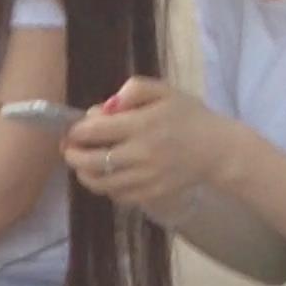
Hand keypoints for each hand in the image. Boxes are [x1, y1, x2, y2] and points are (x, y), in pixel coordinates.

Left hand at [64, 77, 233, 206]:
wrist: (216, 151)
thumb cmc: (188, 117)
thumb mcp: (164, 91)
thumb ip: (133, 90)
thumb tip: (105, 106)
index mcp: (142, 125)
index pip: (94, 131)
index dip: (75, 131)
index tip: (72, 130)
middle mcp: (141, 154)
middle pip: (91, 161)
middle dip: (73, 155)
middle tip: (69, 149)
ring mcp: (145, 178)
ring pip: (100, 183)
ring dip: (84, 174)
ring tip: (82, 165)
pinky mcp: (150, 195)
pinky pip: (117, 195)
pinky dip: (105, 186)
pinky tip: (107, 176)